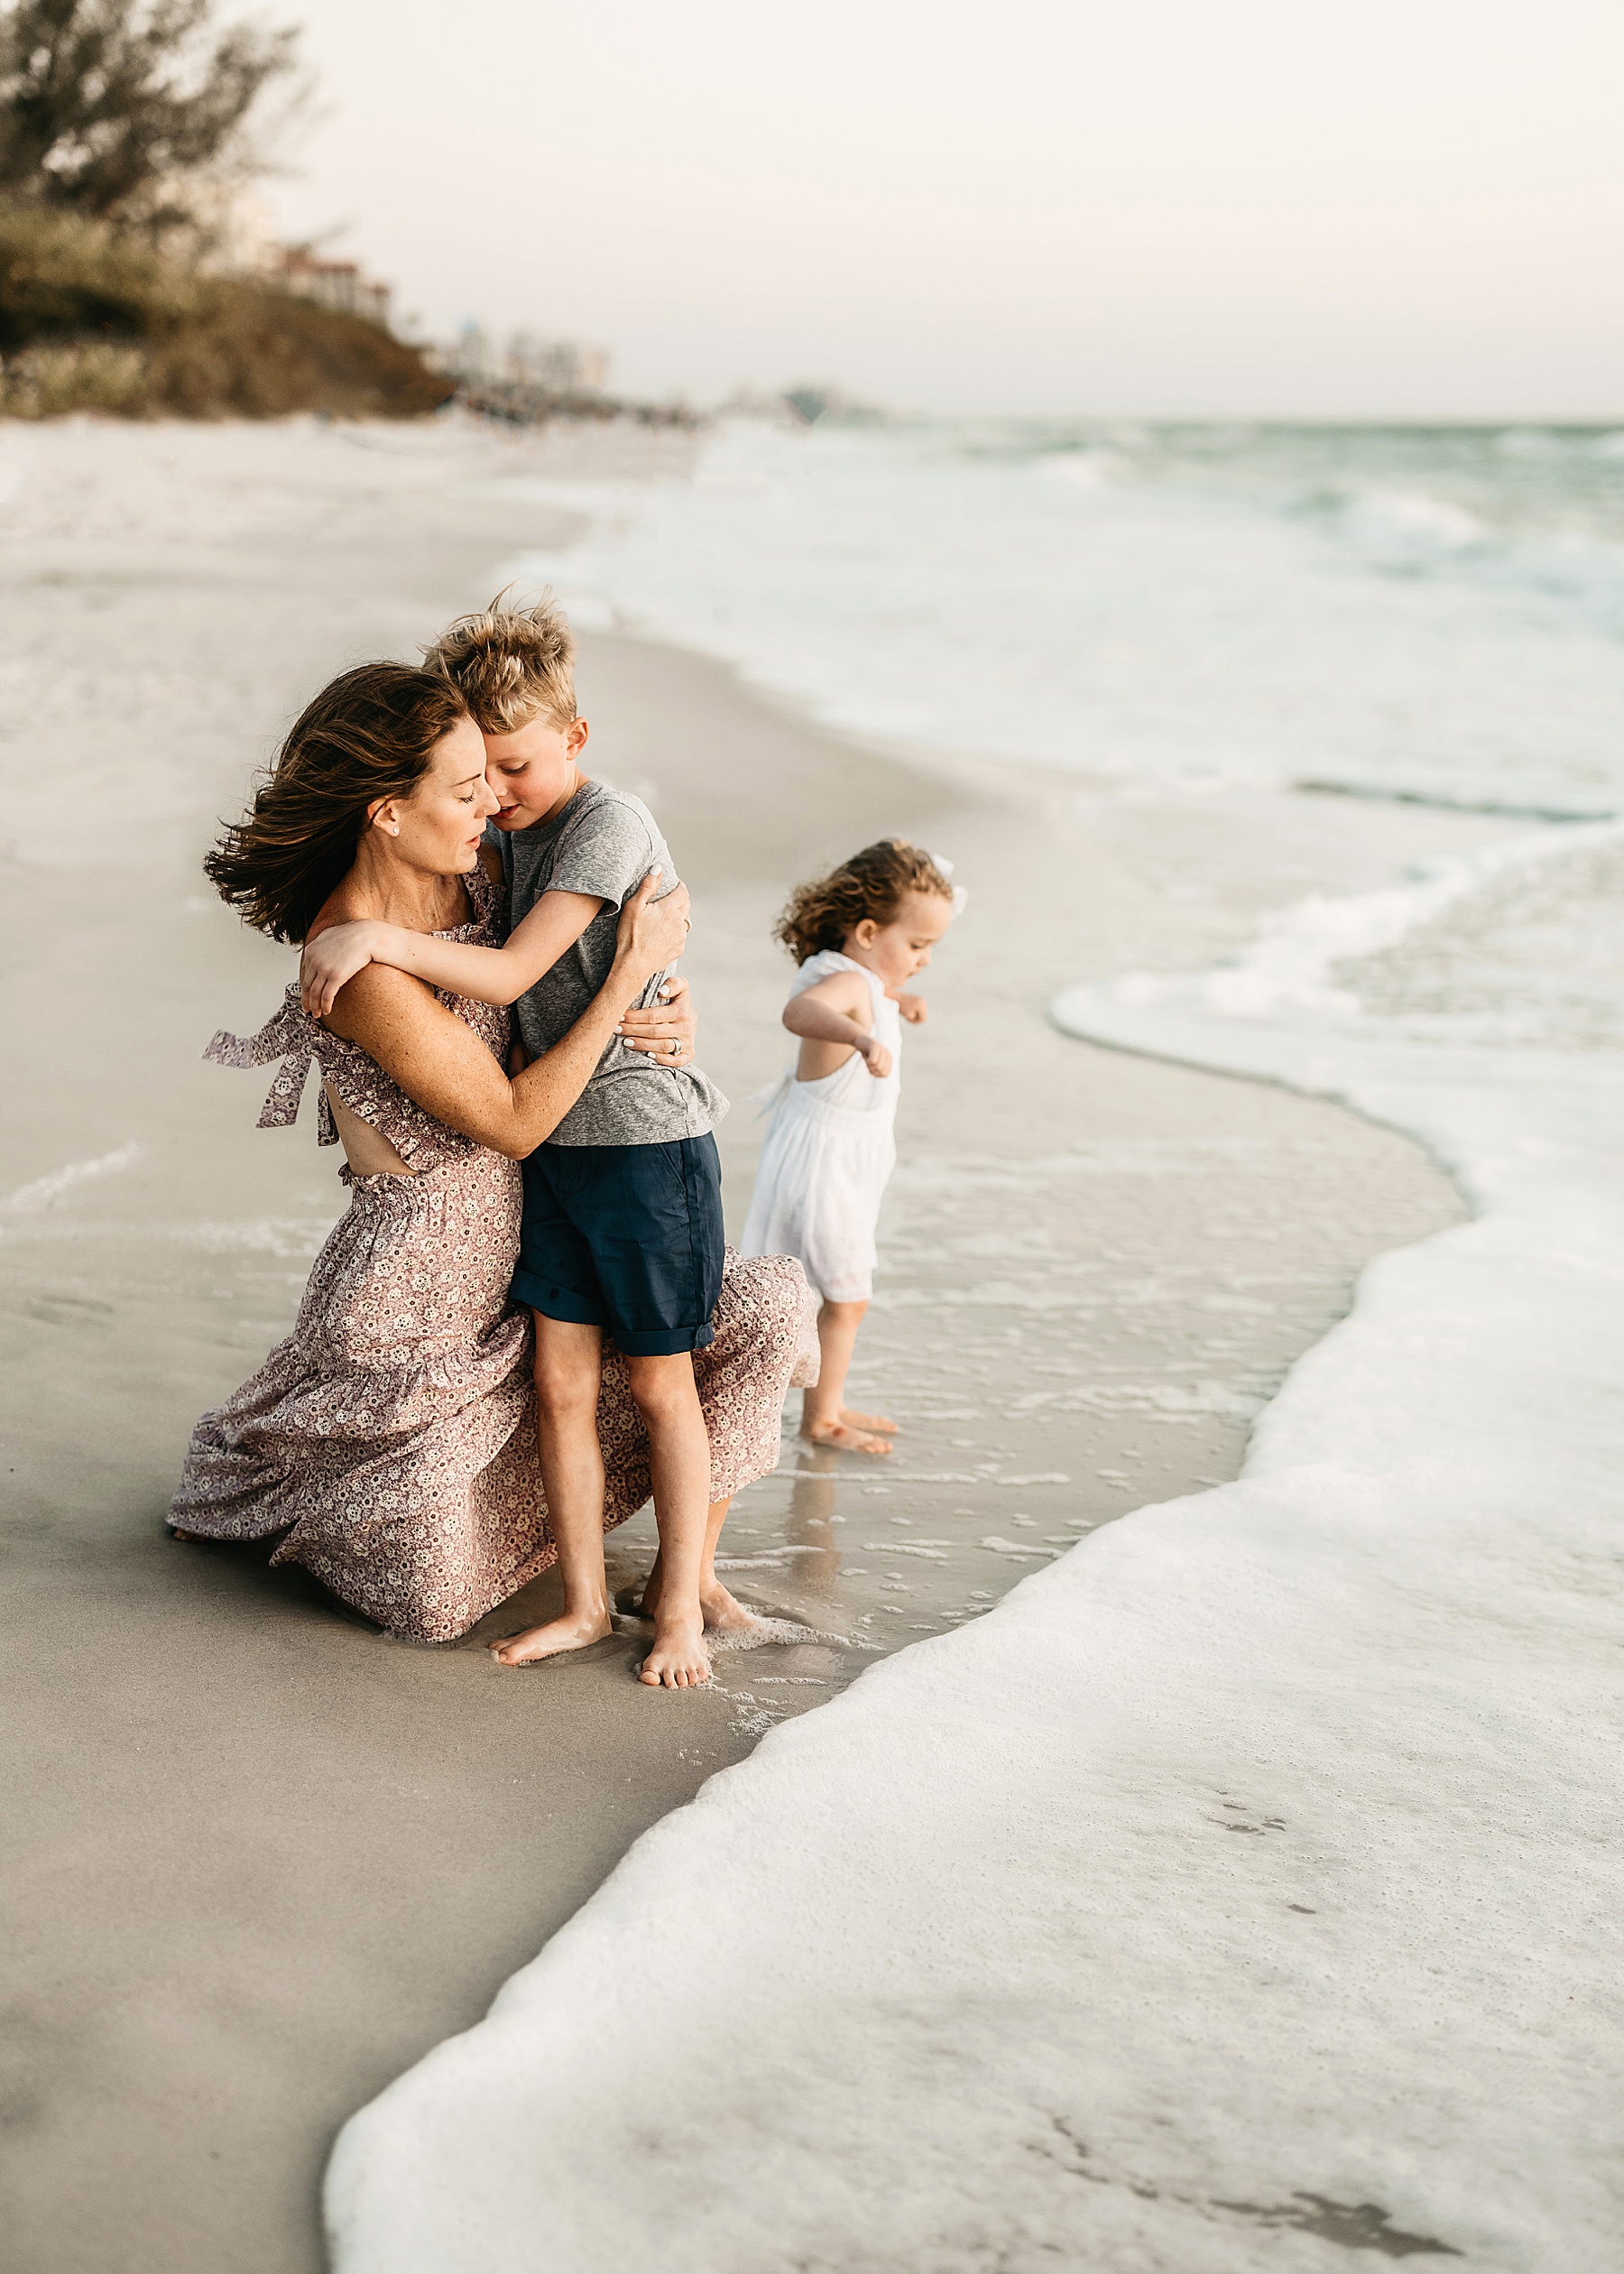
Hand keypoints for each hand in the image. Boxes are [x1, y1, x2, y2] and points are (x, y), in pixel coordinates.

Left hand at [301, 920, 379, 1018]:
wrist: (366, 935)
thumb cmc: (354, 934)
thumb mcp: (330, 935)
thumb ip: (321, 945)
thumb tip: (319, 952)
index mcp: (311, 950)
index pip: (305, 973)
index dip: (305, 987)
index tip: (307, 995)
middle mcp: (314, 960)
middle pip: (307, 985)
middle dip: (307, 1000)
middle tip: (308, 1009)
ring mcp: (324, 968)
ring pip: (315, 993)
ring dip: (315, 1006)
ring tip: (317, 1014)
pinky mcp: (335, 976)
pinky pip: (327, 995)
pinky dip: (325, 1005)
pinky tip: (327, 1011)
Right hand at [613, 871, 690, 990]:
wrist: (633, 965)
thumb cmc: (630, 934)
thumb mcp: (634, 906)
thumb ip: (648, 885)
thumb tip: (658, 868)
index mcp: (670, 908)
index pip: (682, 891)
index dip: (679, 885)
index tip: (675, 884)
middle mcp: (679, 922)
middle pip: (686, 905)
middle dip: (681, 899)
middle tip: (671, 897)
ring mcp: (680, 937)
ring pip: (684, 921)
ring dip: (678, 916)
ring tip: (665, 917)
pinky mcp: (678, 949)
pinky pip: (680, 936)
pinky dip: (675, 932)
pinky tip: (663, 934)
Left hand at [617, 973, 698, 1067]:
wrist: (690, 1019)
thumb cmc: (677, 1002)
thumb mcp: (680, 988)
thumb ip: (674, 983)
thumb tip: (662, 992)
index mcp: (683, 1010)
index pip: (653, 1015)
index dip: (634, 1017)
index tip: (619, 1016)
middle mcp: (687, 1027)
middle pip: (654, 1031)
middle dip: (632, 1030)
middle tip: (616, 1029)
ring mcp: (688, 1042)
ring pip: (662, 1046)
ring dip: (642, 1044)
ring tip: (626, 1041)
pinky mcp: (689, 1054)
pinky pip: (675, 1061)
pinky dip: (661, 1059)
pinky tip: (647, 1056)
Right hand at [858, 1035, 893, 1079]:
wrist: (860, 1040)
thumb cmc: (867, 1054)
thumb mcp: (874, 1064)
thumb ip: (880, 1070)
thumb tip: (884, 1075)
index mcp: (889, 1059)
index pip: (885, 1074)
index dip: (876, 1074)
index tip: (871, 1066)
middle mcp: (887, 1054)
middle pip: (881, 1071)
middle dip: (872, 1070)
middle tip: (868, 1062)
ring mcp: (882, 1049)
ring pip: (878, 1067)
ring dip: (868, 1065)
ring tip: (867, 1058)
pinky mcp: (875, 1046)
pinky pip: (872, 1061)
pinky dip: (866, 1061)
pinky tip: (865, 1055)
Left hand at [892, 989, 927, 1023]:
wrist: (894, 997)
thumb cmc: (900, 1007)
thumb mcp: (908, 1015)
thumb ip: (915, 1019)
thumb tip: (922, 1018)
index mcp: (921, 1004)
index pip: (923, 1018)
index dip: (916, 1022)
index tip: (907, 1019)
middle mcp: (923, 1000)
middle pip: (923, 1016)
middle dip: (915, 1018)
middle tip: (907, 1017)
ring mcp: (921, 1000)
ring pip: (922, 1013)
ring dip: (915, 1015)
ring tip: (907, 1014)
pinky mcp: (918, 1000)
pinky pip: (919, 1010)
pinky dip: (914, 1012)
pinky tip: (908, 1011)